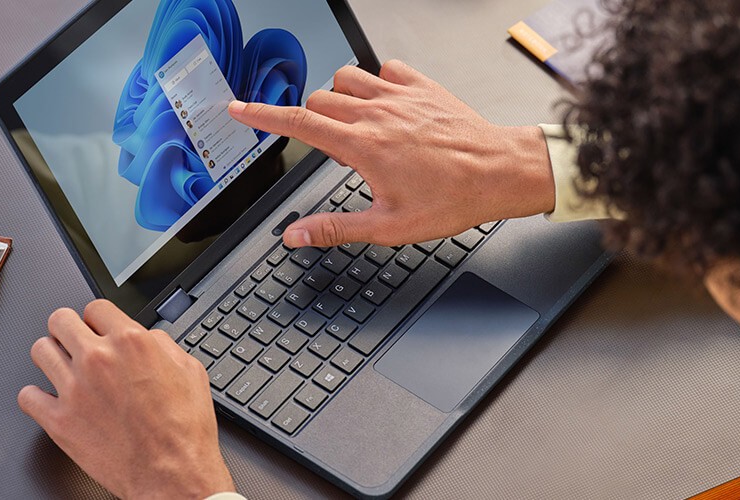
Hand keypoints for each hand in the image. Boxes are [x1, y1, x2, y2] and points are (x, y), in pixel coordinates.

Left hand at [18, 300, 234, 499]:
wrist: (173, 474)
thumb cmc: (184, 430)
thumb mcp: (190, 372)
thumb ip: (163, 345)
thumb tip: (148, 338)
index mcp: (130, 342)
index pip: (96, 307)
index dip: (98, 318)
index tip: (98, 328)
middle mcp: (98, 360)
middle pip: (59, 320)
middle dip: (69, 329)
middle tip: (75, 342)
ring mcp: (74, 389)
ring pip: (39, 351)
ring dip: (52, 356)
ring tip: (63, 367)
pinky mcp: (59, 421)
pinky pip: (27, 396)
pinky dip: (37, 396)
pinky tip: (52, 399)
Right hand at [228, 60, 555, 247]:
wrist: (500, 172)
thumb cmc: (452, 199)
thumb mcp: (389, 227)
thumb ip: (335, 228)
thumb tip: (295, 236)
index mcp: (361, 146)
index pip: (297, 123)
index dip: (261, 115)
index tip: (239, 109)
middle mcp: (376, 114)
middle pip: (317, 100)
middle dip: (310, 119)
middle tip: (331, 149)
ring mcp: (399, 95)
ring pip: (346, 79)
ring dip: (340, 98)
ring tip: (356, 127)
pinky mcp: (422, 87)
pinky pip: (385, 69)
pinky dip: (377, 83)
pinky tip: (387, 106)